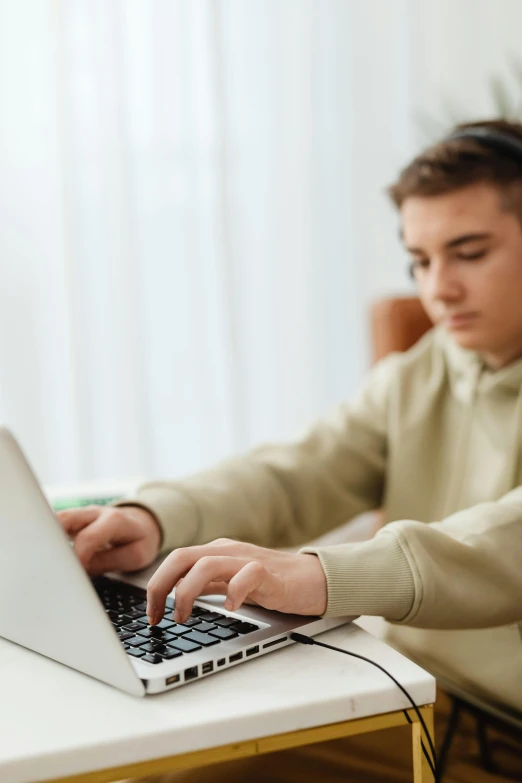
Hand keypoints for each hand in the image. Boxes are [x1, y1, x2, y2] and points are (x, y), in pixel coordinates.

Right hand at [56, 505, 161, 574]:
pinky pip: (56, 524)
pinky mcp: (74, 519)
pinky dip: (48, 537)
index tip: (71, 574)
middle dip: (53, 542)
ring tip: (44, 560)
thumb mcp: (134, 556)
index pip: (88, 537)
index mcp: (115, 521)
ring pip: (55, 519)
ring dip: (47, 538)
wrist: (143, 524)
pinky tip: (46, 553)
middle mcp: (95, 512)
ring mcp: (82, 513)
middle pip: (64, 520)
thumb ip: (105, 562)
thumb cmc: (140, 541)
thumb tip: (78, 571)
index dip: (77, 557)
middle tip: (50, 565)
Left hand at [146, 538, 326, 624]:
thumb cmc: (270, 583)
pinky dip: (233, 592)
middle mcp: (227, 551)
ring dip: (187, 591)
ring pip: (206, 564)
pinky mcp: (269, 573)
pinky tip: (230, 608)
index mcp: (215, 552)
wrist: (312, 579)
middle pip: (182, 557)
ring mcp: (247, 559)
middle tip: (158, 616)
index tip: (151, 615)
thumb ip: (205, 585)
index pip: (175, 560)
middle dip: (162, 586)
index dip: (156, 586)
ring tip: (183, 617)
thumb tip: (171, 599)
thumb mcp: (229, 582)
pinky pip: (247, 575)